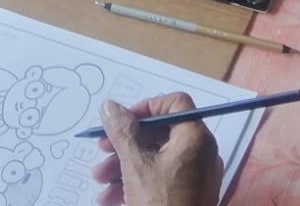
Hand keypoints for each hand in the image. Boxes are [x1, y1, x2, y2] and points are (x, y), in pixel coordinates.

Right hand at [91, 95, 222, 205]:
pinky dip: (135, 184)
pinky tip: (110, 199)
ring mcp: (195, 177)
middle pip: (160, 133)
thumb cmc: (161, 205)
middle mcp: (200, 154)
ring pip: (155, 159)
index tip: (120, 121)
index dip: (145, 107)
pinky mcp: (187, 196)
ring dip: (123, 166)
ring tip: (99, 181)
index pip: (175, 104)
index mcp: (195, 138)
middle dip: (125, 142)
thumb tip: (110, 106)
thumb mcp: (136, 166)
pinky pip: (160, 180)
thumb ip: (122, 132)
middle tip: (100, 150)